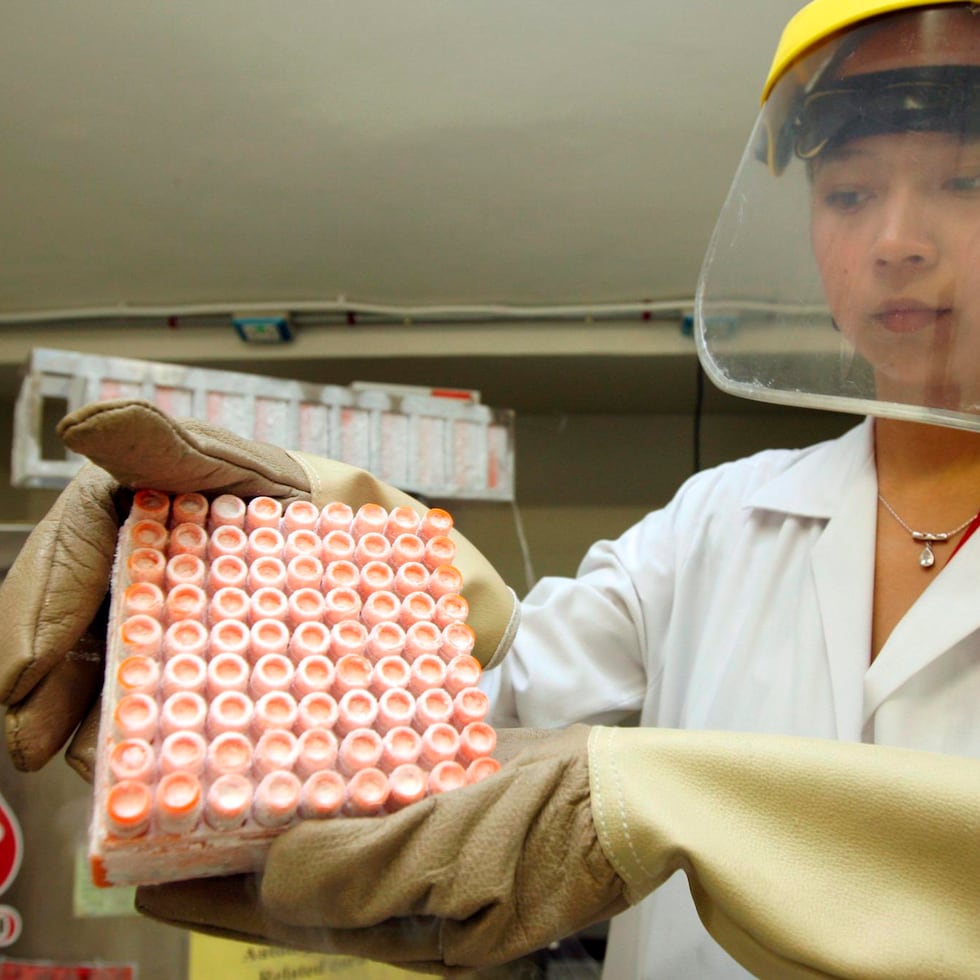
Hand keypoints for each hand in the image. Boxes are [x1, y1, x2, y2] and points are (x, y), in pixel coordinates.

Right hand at [0, 398, 517, 777]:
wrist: (338, 542)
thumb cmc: (276, 497)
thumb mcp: (227, 465)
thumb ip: (162, 445)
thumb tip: (90, 421)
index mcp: (112, 529)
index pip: (56, 574)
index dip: (37, 624)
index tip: (27, 679)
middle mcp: (115, 589)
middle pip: (61, 648)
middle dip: (47, 699)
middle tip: (43, 747)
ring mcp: (147, 639)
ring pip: (99, 691)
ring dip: (92, 733)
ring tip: (107, 774)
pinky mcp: (185, 679)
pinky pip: (151, 717)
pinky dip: (148, 746)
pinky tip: (160, 771)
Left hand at [135, 726, 979, 979]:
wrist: (637, 793)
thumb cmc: (554, 826)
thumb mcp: (458, 854)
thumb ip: (361, 866)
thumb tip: (271, 870)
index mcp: (403, 920)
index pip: (285, 916)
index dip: (212, 901)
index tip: (141, 881)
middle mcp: (410, 892)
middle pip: (303, 881)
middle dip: (235, 860)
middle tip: (168, 825)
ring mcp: (436, 849)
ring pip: (340, 838)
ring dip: (283, 816)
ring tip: (225, 786)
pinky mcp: (458, 804)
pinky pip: (386, 798)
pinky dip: (344, 781)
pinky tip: (321, 752)